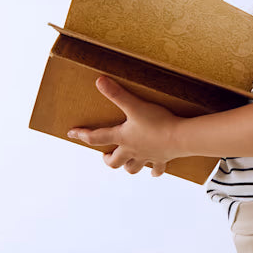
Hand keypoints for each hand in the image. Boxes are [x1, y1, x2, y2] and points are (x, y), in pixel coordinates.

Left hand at [66, 76, 189, 175]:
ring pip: (132, 168)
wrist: (180, 137)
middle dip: (108, 159)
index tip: (72, 133)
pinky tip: (153, 171)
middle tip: (106, 154)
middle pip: (114, 162)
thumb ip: (117, 94)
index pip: (96, 138)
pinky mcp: (162, 159)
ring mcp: (147, 157)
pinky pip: (156, 169)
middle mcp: (132, 151)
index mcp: (123, 138)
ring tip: (127, 161)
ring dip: (128, 166)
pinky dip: (154, 171)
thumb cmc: (157, 122)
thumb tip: (99, 81)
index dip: (82, 135)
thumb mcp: (135, 105)